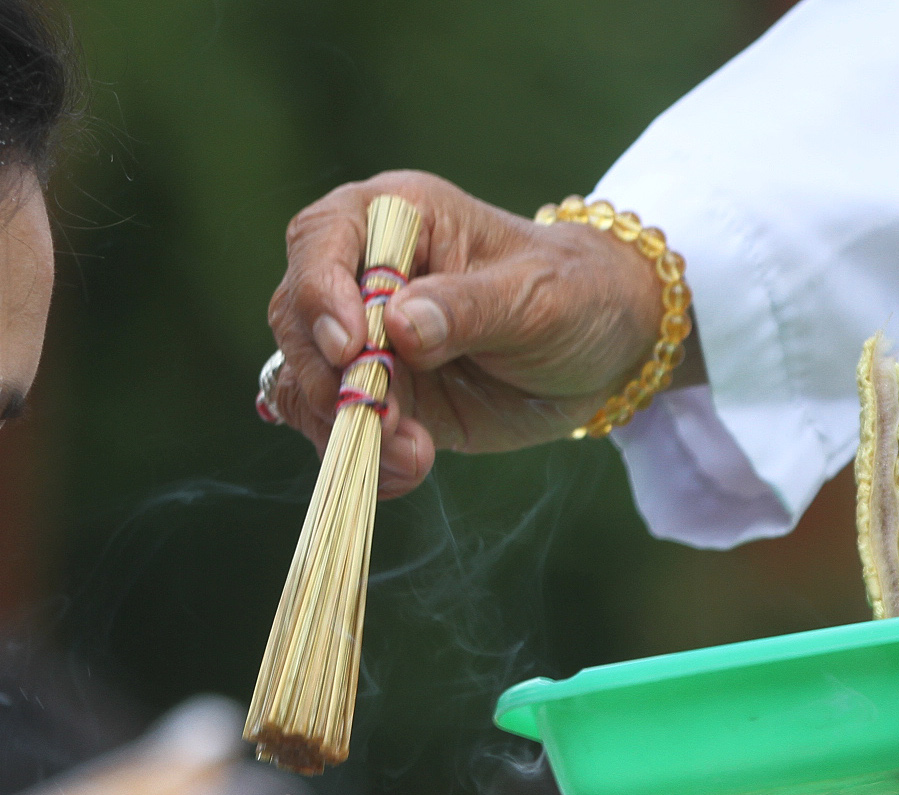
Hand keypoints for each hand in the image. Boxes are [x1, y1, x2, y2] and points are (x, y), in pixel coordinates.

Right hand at [264, 169, 690, 497]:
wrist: (603, 348)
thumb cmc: (575, 293)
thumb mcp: (536, 296)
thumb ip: (467, 308)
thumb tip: (397, 324)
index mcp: (396, 218)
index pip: (322, 239)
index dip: (319, 292)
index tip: (349, 349)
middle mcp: (363, 273)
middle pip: (295, 319)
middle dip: (330, 381)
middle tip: (385, 423)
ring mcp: (362, 341)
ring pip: (304, 384)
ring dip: (345, 431)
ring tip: (414, 458)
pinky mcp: (373, 396)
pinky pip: (332, 430)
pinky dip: (357, 460)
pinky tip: (404, 472)